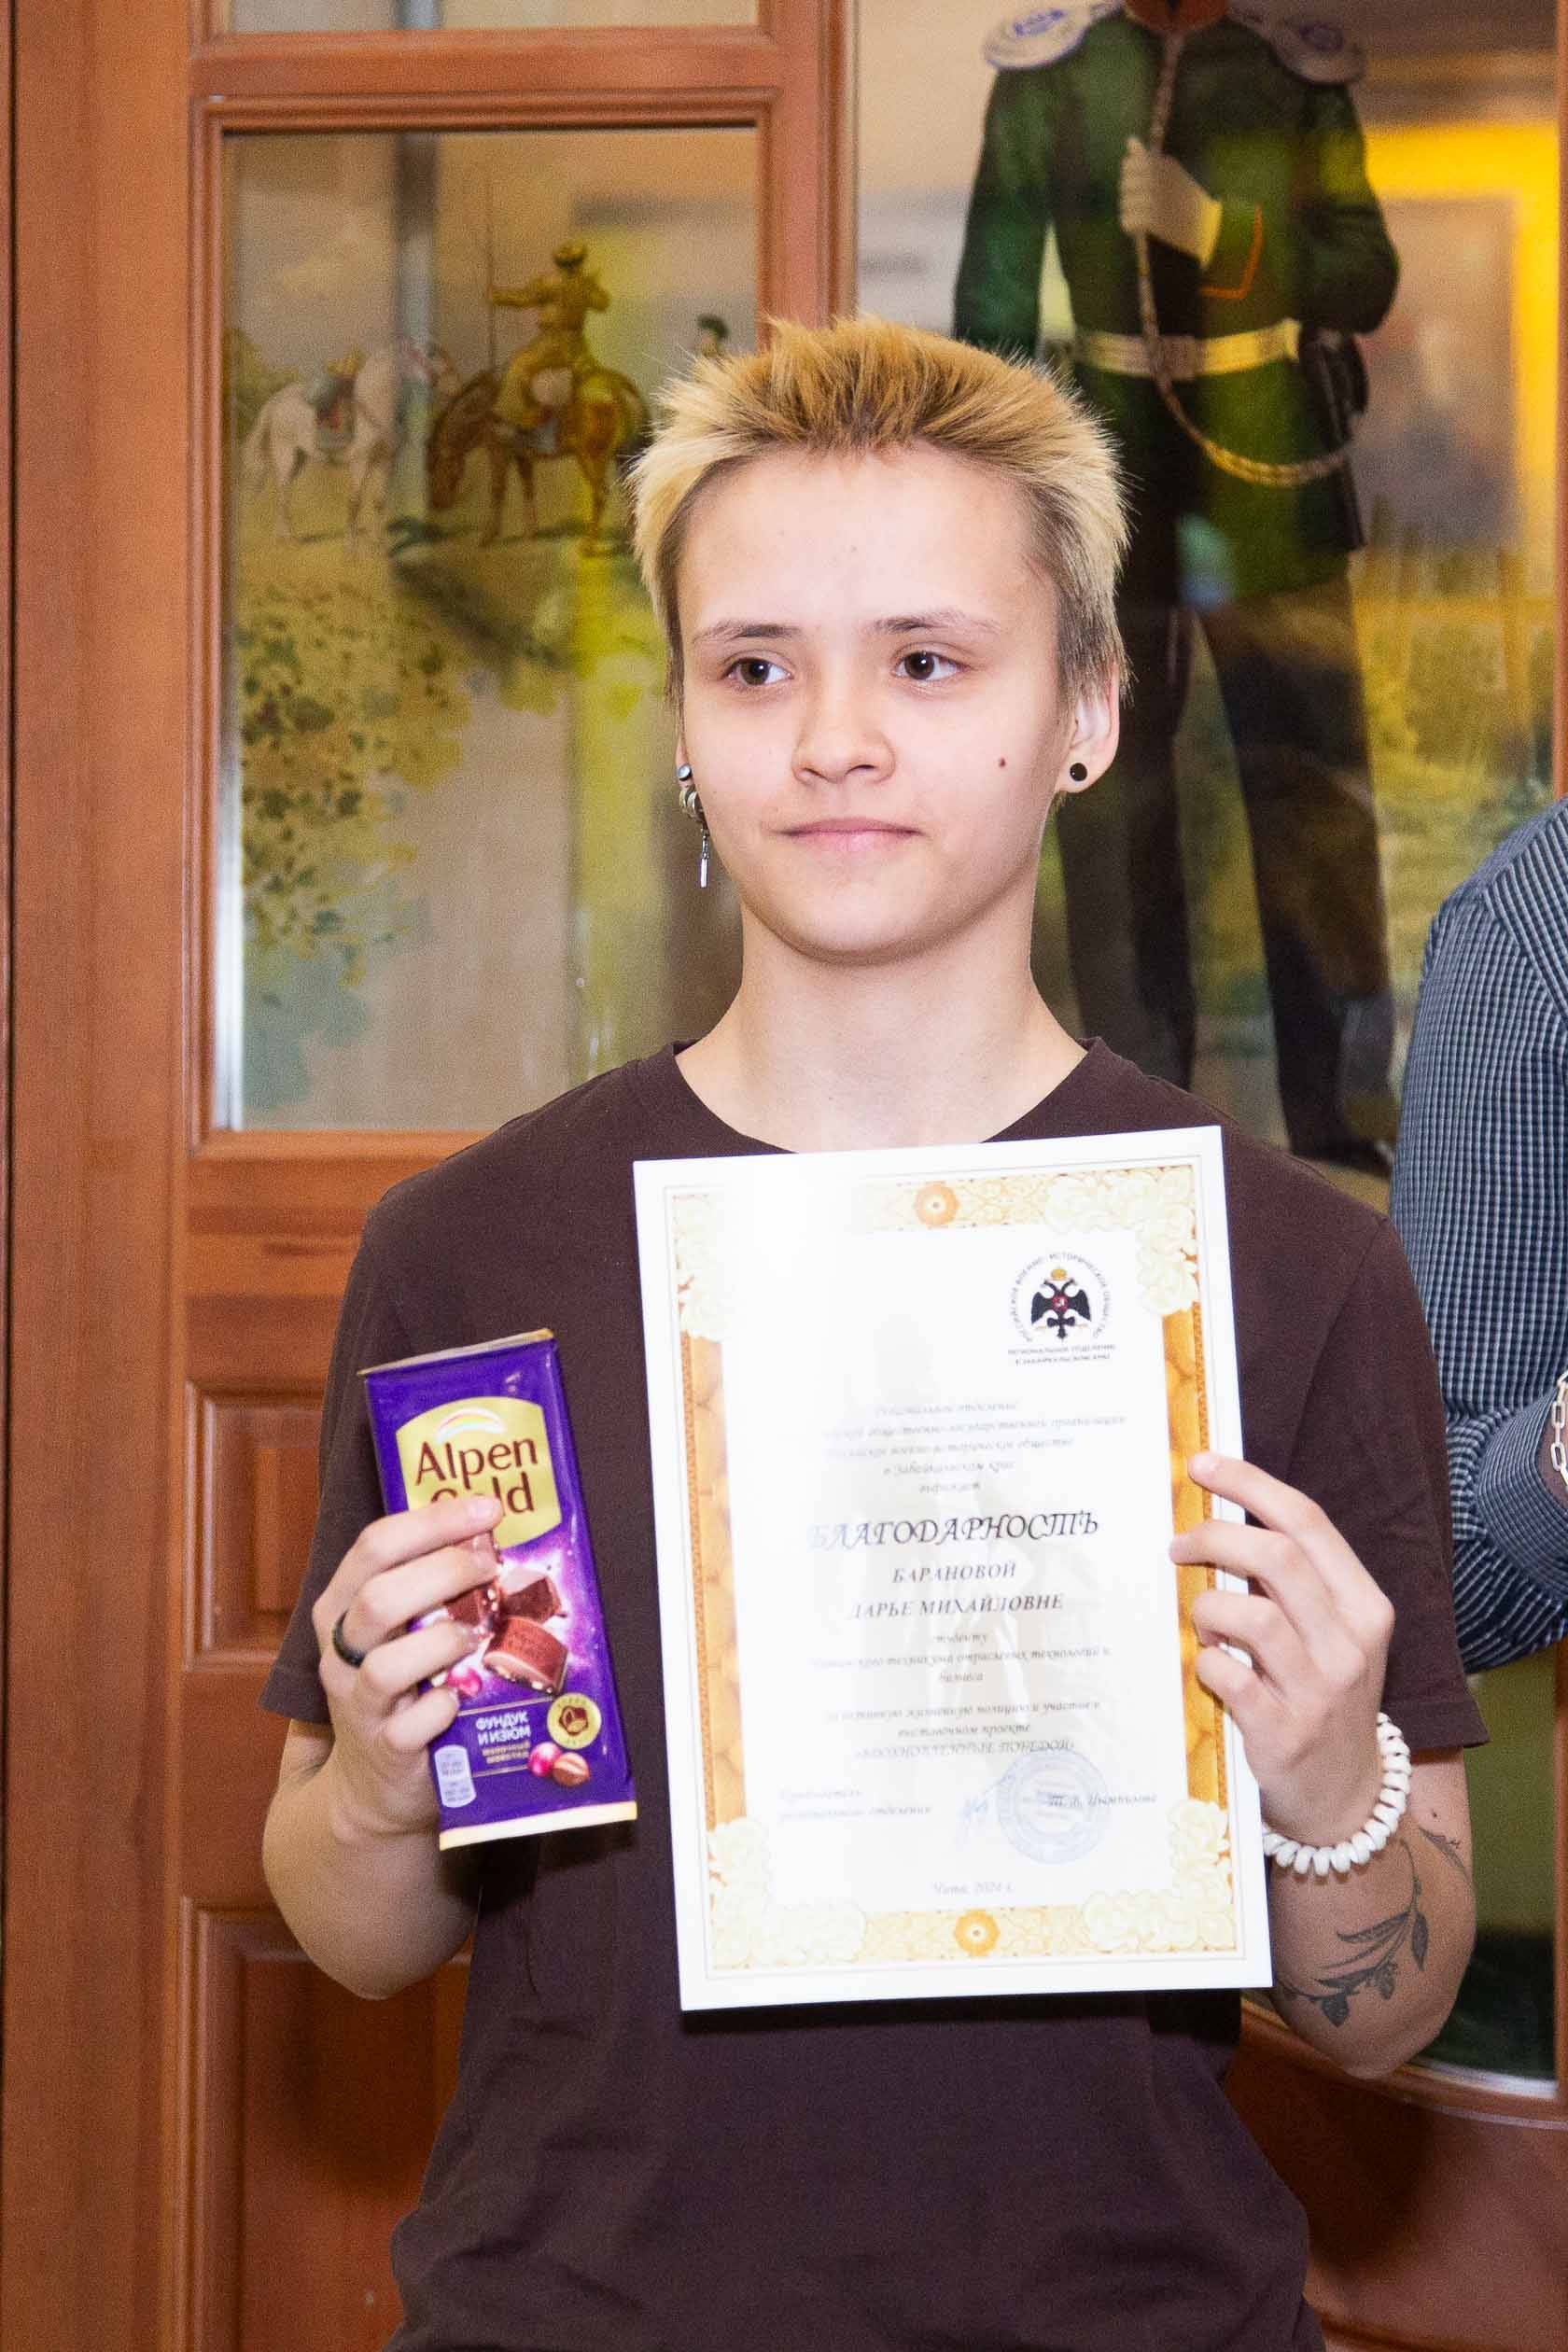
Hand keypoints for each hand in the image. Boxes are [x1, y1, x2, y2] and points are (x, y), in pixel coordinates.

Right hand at [311, 1491, 502, 1840]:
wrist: (374, 1786)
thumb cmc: (402, 1688)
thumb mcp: (399, 1631)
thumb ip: (429, 1585)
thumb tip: (494, 1531)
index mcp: (342, 1608)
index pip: (375, 1546)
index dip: (433, 1522)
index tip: (487, 1509)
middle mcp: (342, 1653)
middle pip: (379, 1599)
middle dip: (445, 1572)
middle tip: (492, 1565)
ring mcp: (358, 1706)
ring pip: (387, 1665)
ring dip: (444, 1641)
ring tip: (480, 1634)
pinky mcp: (386, 1751)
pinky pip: (411, 1727)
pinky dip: (444, 1707)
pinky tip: (464, 1696)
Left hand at [1119, 137, 1222, 263]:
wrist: (1202, 229)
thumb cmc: (1183, 199)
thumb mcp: (1169, 174)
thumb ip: (1147, 157)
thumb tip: (1129, 140)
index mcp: (1166, 166)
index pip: (1130, 165)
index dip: (1128, 176)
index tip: (1136, 184)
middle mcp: (1162, 181)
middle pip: (1126, 184)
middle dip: (1127, 194)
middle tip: (1138, 203)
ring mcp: (1159, 202)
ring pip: (1125, 203)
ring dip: (1128, 211)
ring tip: (1140, 215)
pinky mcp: (1155, 223)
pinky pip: (1127, 221)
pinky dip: (1129, 225)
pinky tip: (1138, 227)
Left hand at [1172, 1454, 1393, 1844]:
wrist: (1342, 1796)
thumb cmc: (1320, 1695)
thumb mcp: (1328, 1635)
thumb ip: (1289, 1582)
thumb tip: (1215, 1519)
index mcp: (1364, 1606)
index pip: (1307, 1522)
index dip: (1249, 1484)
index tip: (1202, 1465)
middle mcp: (1350, 1644)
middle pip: (1275, 1557)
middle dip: (1214, 1536)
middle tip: (1179, 1544)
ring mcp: (1320, 1691)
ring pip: (1250, 1615)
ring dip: (1208, 1606)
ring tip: (1200, 1619)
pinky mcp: (1283, 1732)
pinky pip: (1228, 1675)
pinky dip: (1206, 1661)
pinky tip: (1207, 1664)